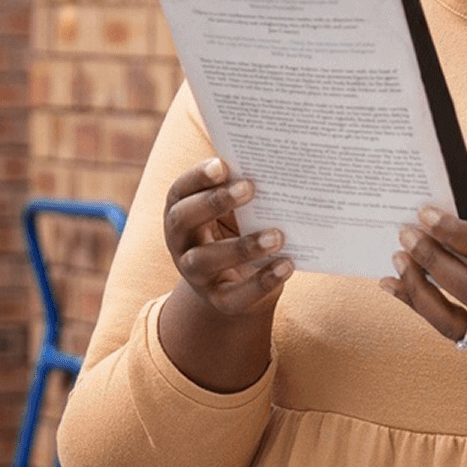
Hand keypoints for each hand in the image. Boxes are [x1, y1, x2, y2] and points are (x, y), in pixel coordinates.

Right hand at [156, 157, 289, 393]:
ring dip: (241, 246)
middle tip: (250, 188)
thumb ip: (244, 191)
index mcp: (181, 213)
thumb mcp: (237, 213)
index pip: (179, 191)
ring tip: (277, 235)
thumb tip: (276, 165)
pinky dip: (263, 281)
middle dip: (213, 202)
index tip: (223, 165)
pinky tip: (287, 264)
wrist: (240, 287)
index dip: (196, 177)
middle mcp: (180, 243)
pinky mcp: (220, 302)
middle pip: (182, 220)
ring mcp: (196, 276)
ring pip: (205, 260)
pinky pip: (237, 295)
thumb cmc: (240, 234)